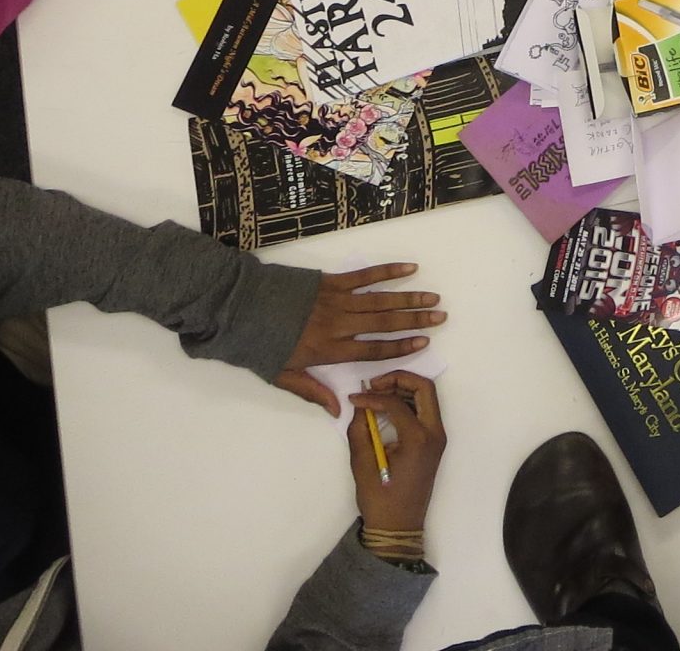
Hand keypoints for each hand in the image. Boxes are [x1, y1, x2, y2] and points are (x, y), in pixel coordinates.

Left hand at [274, 263, 446, 413]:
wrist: (239, 308)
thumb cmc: (259, 344)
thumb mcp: (281, 375)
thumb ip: (312, 391)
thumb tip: (339, 409)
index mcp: (328, 350)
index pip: (373, 350)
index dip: (400, 347)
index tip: (424, 342)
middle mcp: (338, 325)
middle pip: (384, 324)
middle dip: (415, 321)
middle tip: (440, 316)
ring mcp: (336, 300)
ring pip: (380, 299)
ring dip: (409, 298)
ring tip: (432, 297)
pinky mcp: (330, 281)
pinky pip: (364, 275)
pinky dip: (387, 271)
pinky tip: (408, 269)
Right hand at [347, 370, 446, 536]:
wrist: (398, 527)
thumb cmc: (380, 499)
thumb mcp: (362, 464)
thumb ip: (359, 430)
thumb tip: (359, 405)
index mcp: (419, 439)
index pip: (396, 403)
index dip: (372, 397)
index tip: (354, 399)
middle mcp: (435, 433)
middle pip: (424, 389)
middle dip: (398, 379)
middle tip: (373, 385)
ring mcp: (438, 437)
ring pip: (427, 397)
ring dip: (404, 389)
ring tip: (377, 393)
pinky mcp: (434, 442)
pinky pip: (425, 411)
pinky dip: (409, 402)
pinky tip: (387, 406)